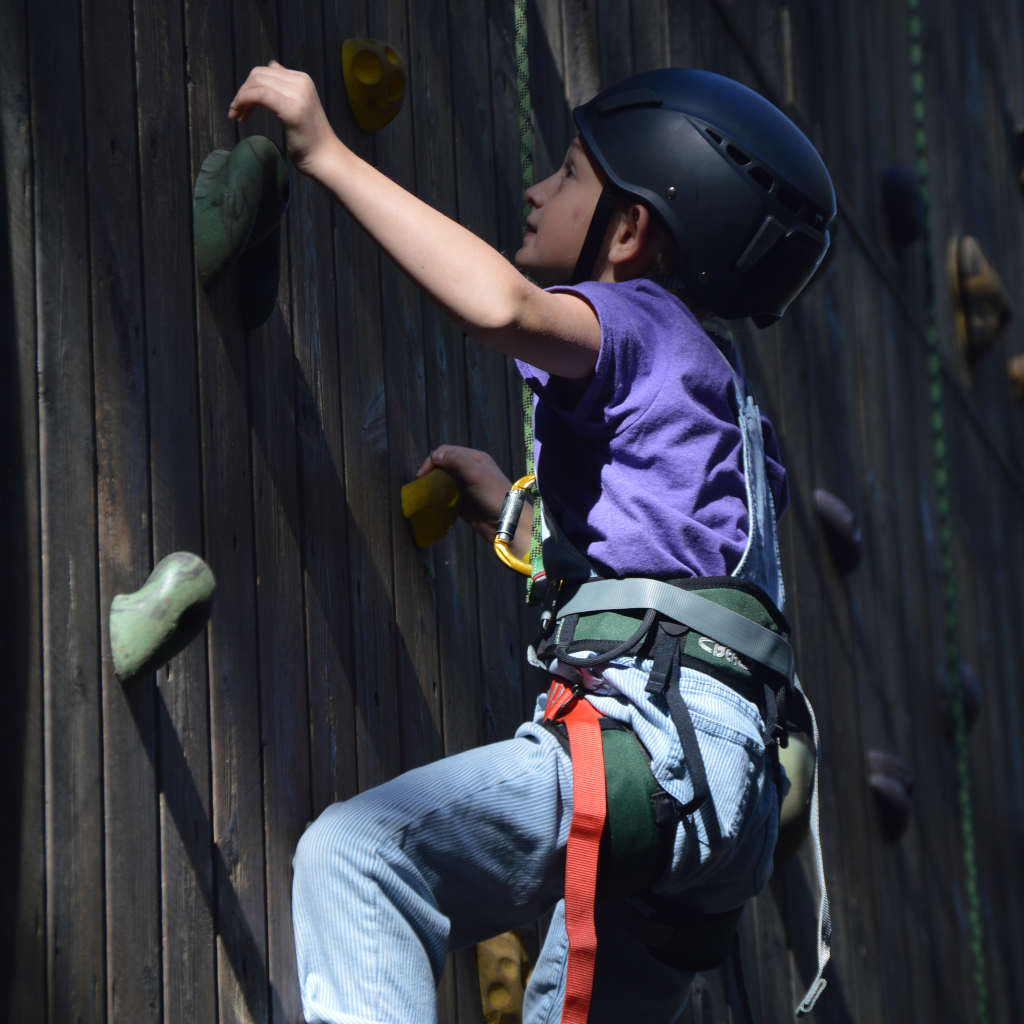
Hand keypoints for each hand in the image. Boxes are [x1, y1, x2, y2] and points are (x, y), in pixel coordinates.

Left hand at [229, 61, 337, 175]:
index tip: (243, 106)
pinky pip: (259, 95)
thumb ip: (285, 86)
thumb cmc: (310, 139)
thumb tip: (271, 66)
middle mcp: (301, 82)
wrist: (325, 159)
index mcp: (303, 79)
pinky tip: (239, 116)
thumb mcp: (298, 104)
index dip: (250, 86)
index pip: (266, 71)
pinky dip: (243, 102)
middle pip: (258, 75)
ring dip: (240, 97)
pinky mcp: (290, 108)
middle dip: (243, 91)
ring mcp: (297, 94)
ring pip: (256, 83)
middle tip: (236, 111)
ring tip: (237, 115)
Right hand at [417, 446, 530, 554]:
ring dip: (433, 484)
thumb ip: (456, 460)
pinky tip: (432, 502)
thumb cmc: (494, 495)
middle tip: (422, 483)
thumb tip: (434, 456)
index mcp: (474, 458)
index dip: (432, 460)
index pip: (447, 451)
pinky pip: (446, 496)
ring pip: (443, 480)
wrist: (506, 522)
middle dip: (431, 471)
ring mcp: (466, 486)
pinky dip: (438, 497)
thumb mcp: (476, 473)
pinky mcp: (463, 502)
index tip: (422, 475)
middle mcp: (470, 469)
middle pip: (444, 465)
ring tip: (425, 492)